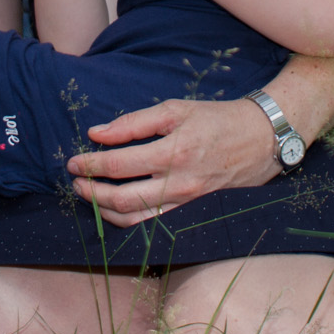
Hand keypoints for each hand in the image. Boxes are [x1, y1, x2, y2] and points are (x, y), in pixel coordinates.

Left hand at [65, 96, 281, 226]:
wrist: (260, 139)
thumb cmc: (217, 119)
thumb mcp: (175, 109)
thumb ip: (133, 122)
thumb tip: (97, 134)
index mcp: (173, 152)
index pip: (119, 164)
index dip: (91, 165)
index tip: (73, 161)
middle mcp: (179, 183)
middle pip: (122, 199)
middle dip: (91, 193)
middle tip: (74, 182)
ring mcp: (185, 202)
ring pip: (135, 219)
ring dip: (104, 211)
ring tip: (88, 196)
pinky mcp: (191, 211)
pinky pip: (152, 223)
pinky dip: (127, 219)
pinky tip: (113, 209)